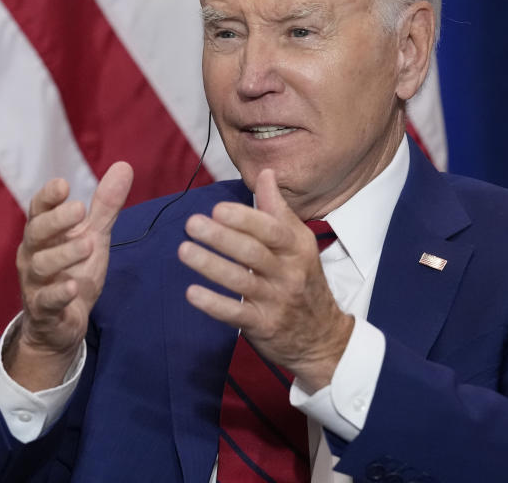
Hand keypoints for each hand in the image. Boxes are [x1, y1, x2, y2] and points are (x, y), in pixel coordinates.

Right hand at [5, 161, 132, 389]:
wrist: (60, 325)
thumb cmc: (73, 271)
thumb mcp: (93, 236)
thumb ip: (106, 206)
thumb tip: (124, 165)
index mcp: (44, 234)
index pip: (38, 209)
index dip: (48, 197)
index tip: (63, 184)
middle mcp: (33, 255)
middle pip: (35, 232)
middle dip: (55, 220)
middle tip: (79, 210)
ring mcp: (35, 283)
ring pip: (41, 265)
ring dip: (63, 254)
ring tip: (89, 244)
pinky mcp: (43, 310)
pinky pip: (46, 301)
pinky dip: (59, 293)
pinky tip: (74, 286)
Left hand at [178, 168, 353, 390]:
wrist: (323, 336)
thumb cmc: (304, 280)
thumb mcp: (299, 243)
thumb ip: (278, 209)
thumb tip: (266, 172)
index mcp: (297, 248)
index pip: (271, 229)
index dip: (244, 218)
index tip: (217, 208)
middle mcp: (288, 273)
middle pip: (253, 252)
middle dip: (221, 237)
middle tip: (192, 224)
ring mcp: (276, 301)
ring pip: (241, 281)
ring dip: (210, 265)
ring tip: (184, 250)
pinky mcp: (263, 325)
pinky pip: (236, 314)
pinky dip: (213, 303)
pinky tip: (191, 292)